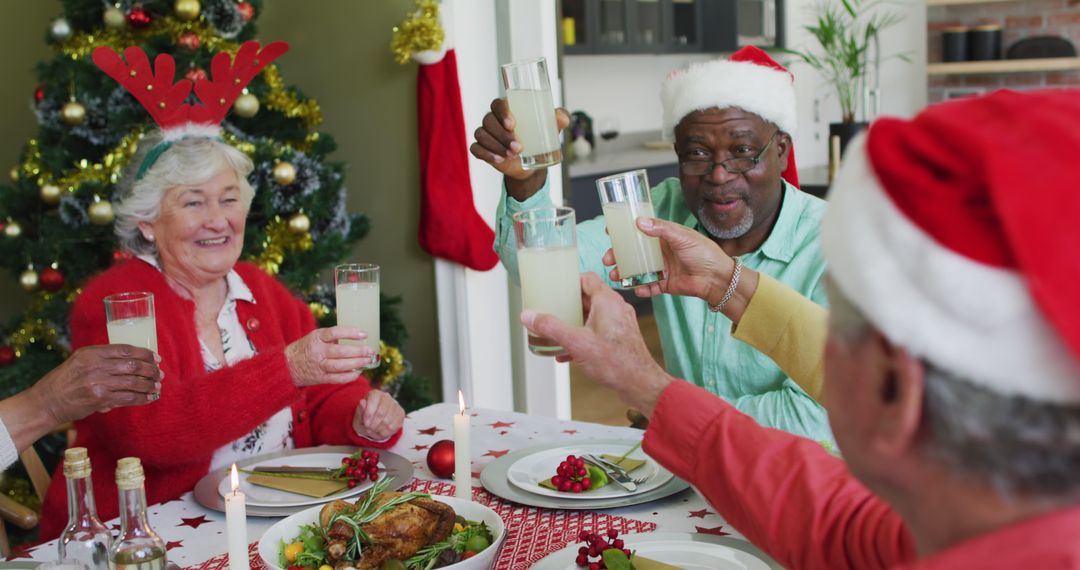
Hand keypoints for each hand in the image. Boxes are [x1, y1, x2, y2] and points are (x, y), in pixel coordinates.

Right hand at [31, 344, 162, 423]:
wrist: (48, 401)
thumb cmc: (66, 380)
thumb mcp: (80, 360)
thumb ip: (103, 358)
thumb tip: (133, 361)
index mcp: (92, 353)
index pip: (126, 349)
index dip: (145, 353)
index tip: (156, 358)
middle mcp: (95, 366)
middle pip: (133, 365)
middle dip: (151, 370)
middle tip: (159, 374)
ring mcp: (98, 383)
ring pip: (133, 383)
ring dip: (149, 385)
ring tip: (157, 386)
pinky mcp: (100, 399)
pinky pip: (127, 398)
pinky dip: (142, 398)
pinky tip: (149, 398)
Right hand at [285, 327, 378, 386]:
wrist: (287, 365)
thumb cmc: (306, 348)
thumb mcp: (315, 337)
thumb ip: (332, 337)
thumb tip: (357, 337)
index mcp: (317, 337)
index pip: (335, 333)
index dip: (351, 333)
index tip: (364, 334)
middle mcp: (318, 351)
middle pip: (341, 351)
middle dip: (358, 352)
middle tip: (370, 351)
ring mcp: (319, 365)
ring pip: (340, 366)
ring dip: (356, 364)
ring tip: (367, 361)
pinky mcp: (320, 377)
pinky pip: (337, 378)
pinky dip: (349, 376)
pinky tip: (358, 373)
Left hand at [352, 389, 404, 441]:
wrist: (373, 424)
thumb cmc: (364, 419)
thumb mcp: (358, 416)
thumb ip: (360, 410)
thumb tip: (362, 402)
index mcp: (375, 394)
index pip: (373, 401)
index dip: (369, 415)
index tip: (365, 424)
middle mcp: (386, 397)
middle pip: (381, 413)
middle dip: (373, 424)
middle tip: (369, 429)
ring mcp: (395, 404)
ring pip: (388, 421)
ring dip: (379, 429)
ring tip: (373, 431)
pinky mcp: (401, 413)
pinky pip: (394, 426)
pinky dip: (386, 432)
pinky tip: (380, 432)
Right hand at [469, 98, 569, 198]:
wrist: (532, 161)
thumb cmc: (539, 136)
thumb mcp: (551, 126)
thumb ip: (559, 118)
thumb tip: (563, 119)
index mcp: (506, 109)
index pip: (498, 104)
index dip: (502, 112)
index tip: (512, 124)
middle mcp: (493, 119)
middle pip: (489, 120)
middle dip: (502, 135)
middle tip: (518, 147)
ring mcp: (486, 134)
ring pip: (481, 134)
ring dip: (496, 145)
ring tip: (512, 155)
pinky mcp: (481, 149)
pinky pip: (475, 148)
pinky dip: (485, 154)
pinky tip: (498, 159)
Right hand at [521, 273, 673, 415]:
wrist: (639, 384)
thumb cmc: (616, 362)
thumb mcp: (576, 342)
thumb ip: (551, 327)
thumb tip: (530, 316)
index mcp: (607, 301)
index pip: (587, 278)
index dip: (570, 280)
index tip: (555, 286)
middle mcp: (616, 308)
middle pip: (587, 297)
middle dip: (568, 304)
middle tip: (551, 309)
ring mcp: (619, 323)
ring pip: (592, 316)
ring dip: (574, 323)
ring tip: (556, 332)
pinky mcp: (620, 338)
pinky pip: (597, 331)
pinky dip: (582, 336)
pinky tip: (567, 352)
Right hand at [605, 217, 732, 301]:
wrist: (717, 278)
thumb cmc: (704, 252)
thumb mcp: (682, 236)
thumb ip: (661, 229)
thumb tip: (639, 222)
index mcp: (664, 237)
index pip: (640, 231)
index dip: (625, 232)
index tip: (610, 232)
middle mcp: (660, 252)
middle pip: (634, 253)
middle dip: (618, 256)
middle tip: (608, 259)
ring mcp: (661, 268)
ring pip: (637, 270)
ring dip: (625, 274)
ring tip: (615, 276)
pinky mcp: (665, 284)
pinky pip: (649, 286)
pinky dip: (641, 288)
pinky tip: (637, 289)